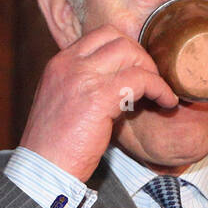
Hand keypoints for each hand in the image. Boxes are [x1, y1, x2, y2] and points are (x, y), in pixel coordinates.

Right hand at [19, 25, 177, 181]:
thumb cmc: (53, 146)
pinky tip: (166, 103)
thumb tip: (118, 82)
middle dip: (141, 57)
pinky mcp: (99, 97)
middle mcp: (69, 64)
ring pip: (130, 53)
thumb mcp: (63, 104)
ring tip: (159, 93)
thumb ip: (84, 86)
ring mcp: (83, 78)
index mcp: (59, 63)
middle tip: (151, 81)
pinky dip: (160, 89)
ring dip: (152, 71)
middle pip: (118, 39)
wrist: (42, 170)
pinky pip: (140, 80)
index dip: (125, 49)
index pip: (100, 36)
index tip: (136, 69)